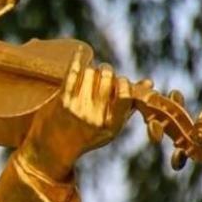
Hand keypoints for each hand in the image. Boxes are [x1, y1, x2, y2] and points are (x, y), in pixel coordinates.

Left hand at [19, 48, 141, 181]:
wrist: (52, 149)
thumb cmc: (85, 136)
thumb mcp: (110, 127)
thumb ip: (128, 105)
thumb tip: (149, 82)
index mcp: (112, 125)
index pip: (126, 94)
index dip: (123, 83)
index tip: (119, 82)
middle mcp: (96, 117)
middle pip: (107, 77)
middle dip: (106, 72)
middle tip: (101, 76)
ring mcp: (78, 108)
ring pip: (91, 72)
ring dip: (91, 70)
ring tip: (88, 78)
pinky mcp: (62, 101)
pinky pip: (72, 73)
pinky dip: (77, 59)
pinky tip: (78, 51)